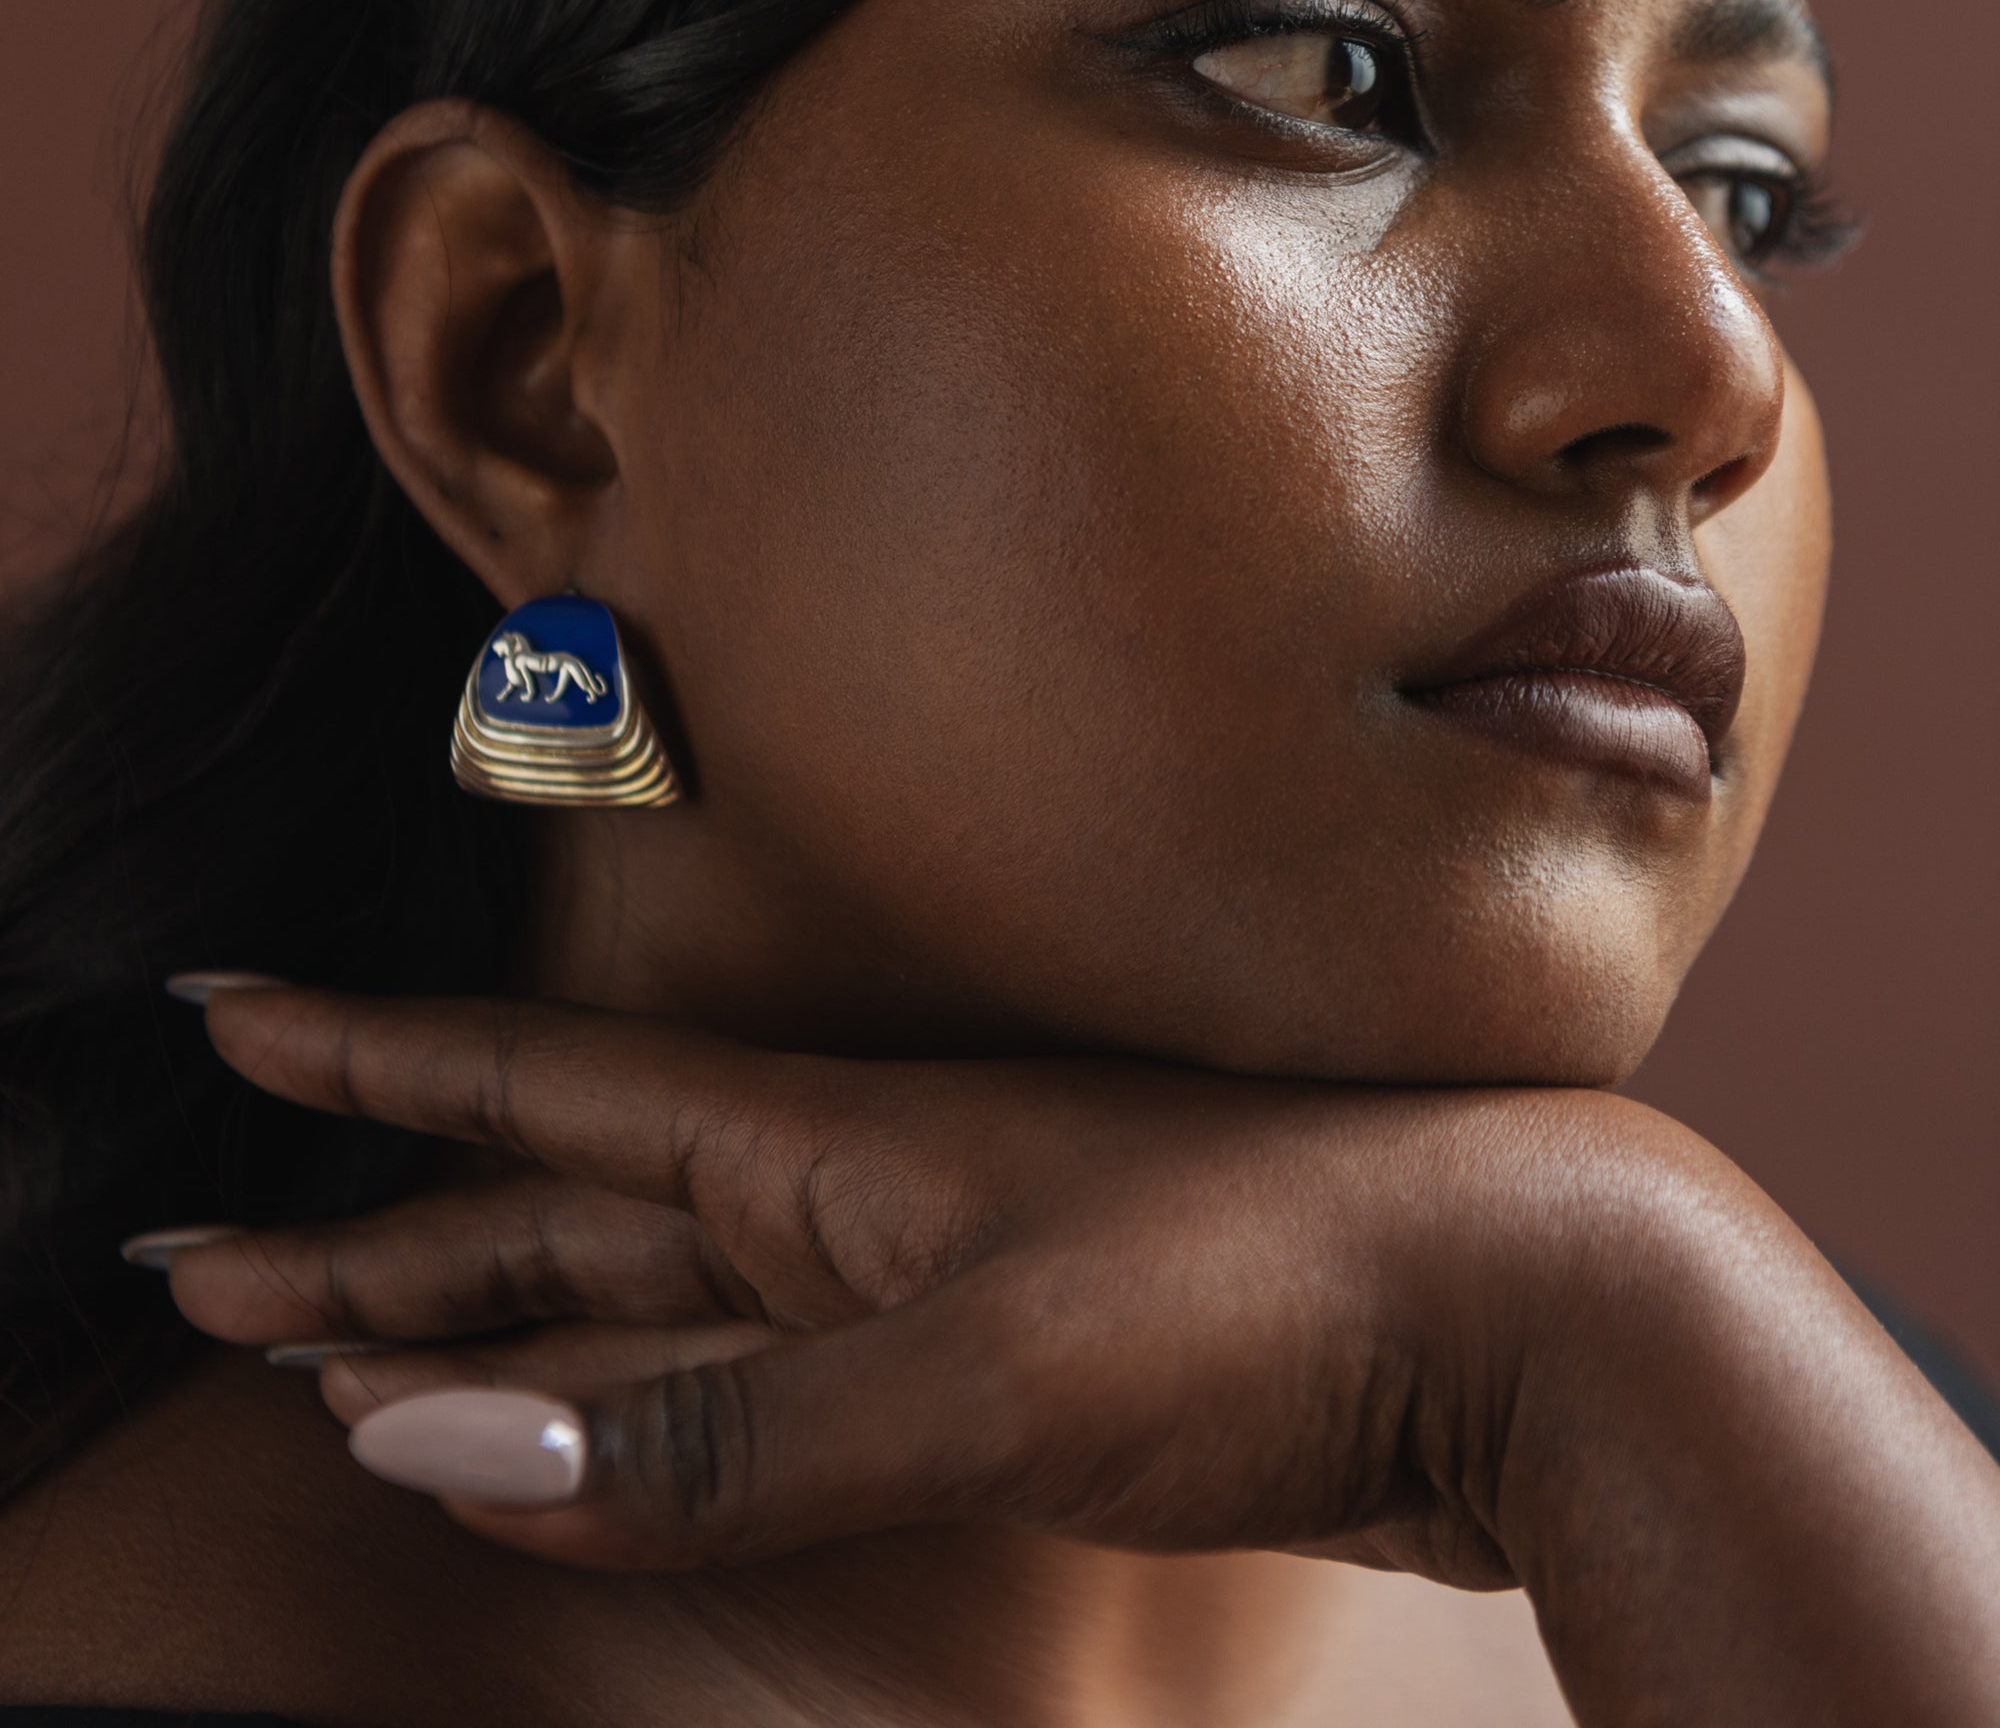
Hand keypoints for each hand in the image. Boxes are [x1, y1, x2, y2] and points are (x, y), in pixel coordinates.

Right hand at [159, 984, 1999, 1725]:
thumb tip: (435, 1452)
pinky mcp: (991, 1358)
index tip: (230, 1010)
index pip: (539, 1085)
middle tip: (212, 1266)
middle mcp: (849, 1182)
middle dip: (382, 1235)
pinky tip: (606, 1434)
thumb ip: (723, 1431)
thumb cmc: (1264, 1288)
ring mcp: (918, 1267)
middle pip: (561, 1201)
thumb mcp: (984, 1369)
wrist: (1515, 1303)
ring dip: (497, 1319)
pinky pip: (754, 1375)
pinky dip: (648, 1401)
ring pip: (649, 1290)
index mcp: (826, 1140)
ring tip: (350, 1348)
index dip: (374, 1061)